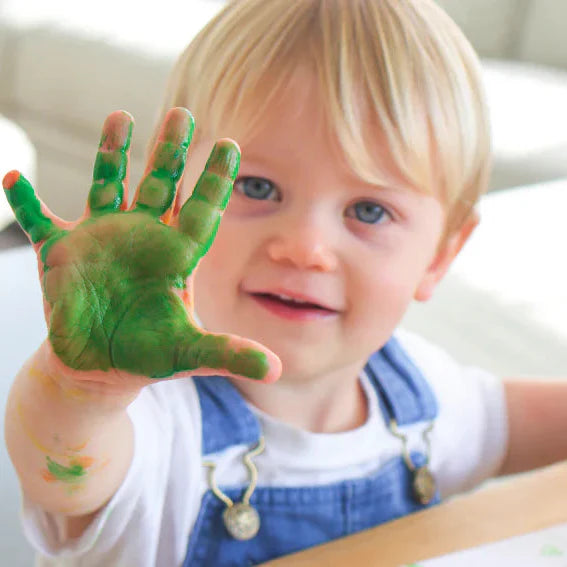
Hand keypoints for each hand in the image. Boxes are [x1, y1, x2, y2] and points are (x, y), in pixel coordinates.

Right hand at [3, 108, 280, 388]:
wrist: (101, 365)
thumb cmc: (148, 355)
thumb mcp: (189, 353)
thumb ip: (229, 354)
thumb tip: (276, 370)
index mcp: (174, 256)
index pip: (201, 210)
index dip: (216, 181)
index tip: (233, 145)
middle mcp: (141, 237)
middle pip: (159, 185)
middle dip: (169, 151)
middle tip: (182, 115)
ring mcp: (100, 238)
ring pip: (108, 186)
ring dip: (112, 154)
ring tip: (120, 117)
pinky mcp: (60, 253)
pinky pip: (40, 222)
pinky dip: (28, 205)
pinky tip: (15, 182)